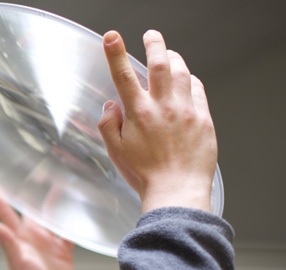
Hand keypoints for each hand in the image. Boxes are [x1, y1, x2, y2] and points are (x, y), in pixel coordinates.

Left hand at [0, 189, 74, 269]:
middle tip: (37, 172)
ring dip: (55, 203)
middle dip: (32, 194)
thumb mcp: (17, 263)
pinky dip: (73, 221)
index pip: (8, 214)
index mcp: (19, 239)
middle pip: (31, 211)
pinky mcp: (63, 252)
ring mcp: (48, 244)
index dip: (2, 200)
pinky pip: (68, 232)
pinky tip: (80, 209)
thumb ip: (8, 243)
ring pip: (51, 217)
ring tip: (61, 182)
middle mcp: (32, 238)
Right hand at [98, 30, 217, 212]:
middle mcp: (163, 107)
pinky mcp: (204, 119)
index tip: (111, 37)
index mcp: (138, 113)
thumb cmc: (145, 174)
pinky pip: (198, 90)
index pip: (123, 76)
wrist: (177, 190)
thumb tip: (110, 106)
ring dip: (174, 59)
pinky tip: (186, 81)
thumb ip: (108, 125)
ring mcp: (186, 111)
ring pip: (182, 72)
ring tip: (169, 55)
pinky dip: (190, 80)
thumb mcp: (115, 152)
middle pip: (160, 63)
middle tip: (151, 35)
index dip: (115, 53)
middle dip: (154, 43)